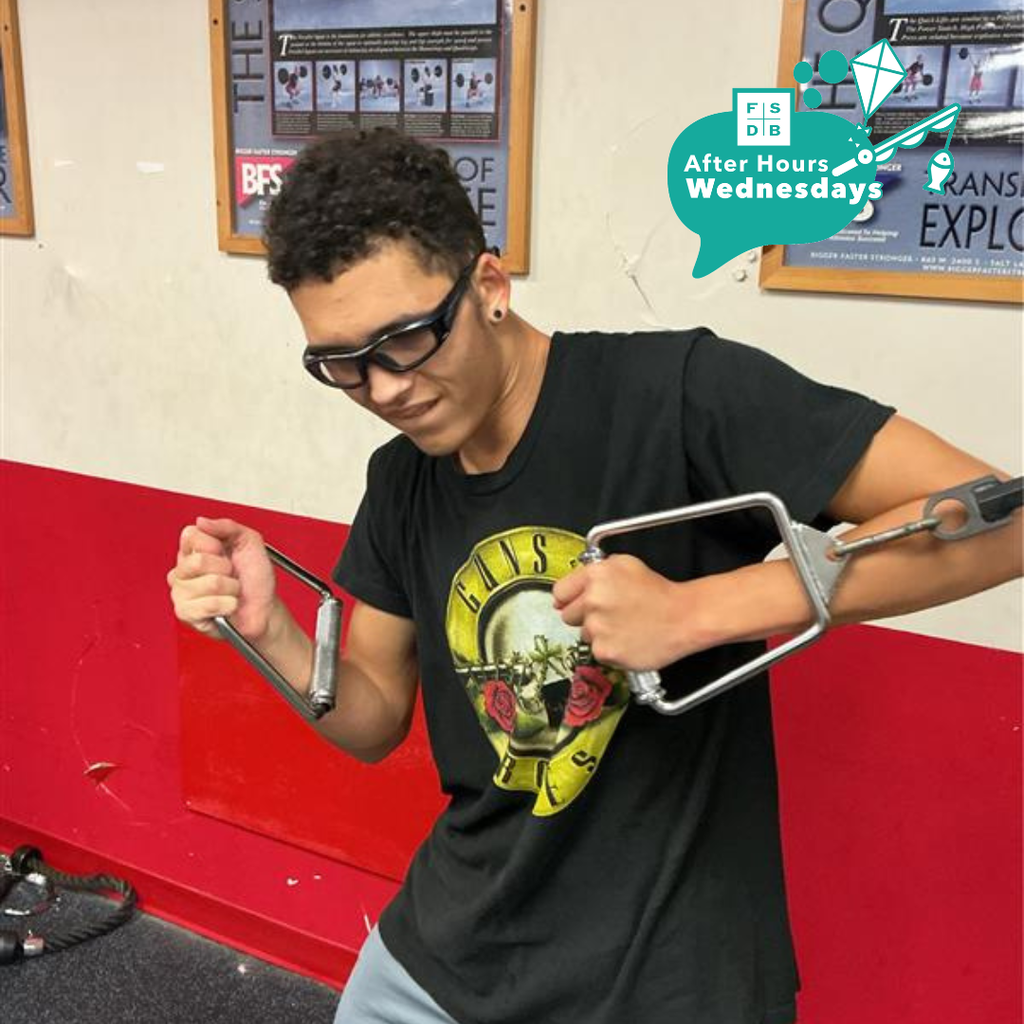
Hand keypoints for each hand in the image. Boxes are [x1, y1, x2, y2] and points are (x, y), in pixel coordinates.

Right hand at [166, 517, 276, 641]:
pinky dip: (228, 604)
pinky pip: (209, 604)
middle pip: (198, 562)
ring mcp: (181, 591)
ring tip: (230, 590)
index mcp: (194, 550)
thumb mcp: (249, 541)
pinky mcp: (185, 613)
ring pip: (210, 583)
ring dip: (231, 588)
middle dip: (225, 568)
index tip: (224, 552)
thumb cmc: (255, 579)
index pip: (190, 535)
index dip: (213, 544)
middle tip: (231, 574)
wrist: (264, 608)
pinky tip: (227, 605)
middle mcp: (183, 569)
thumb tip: (202, 521)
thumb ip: (227, 526)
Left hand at [552, 554, 714, 670]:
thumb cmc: (659, 592)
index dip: (567, 598)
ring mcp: (597, 627)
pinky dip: (609, 648)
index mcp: (596, 576)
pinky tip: (627, 638)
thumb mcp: (625, 564)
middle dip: (583, 615)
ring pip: (584, 634)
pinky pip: (596, 651)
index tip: (572, 602)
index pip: (560, 591)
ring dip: (598, 632)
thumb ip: (595, 571)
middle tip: (608, 613)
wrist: (683, 617)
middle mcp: (593, 601)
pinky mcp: (605, 651)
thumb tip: (574, 584)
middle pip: (567, 615)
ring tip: (623, 624)